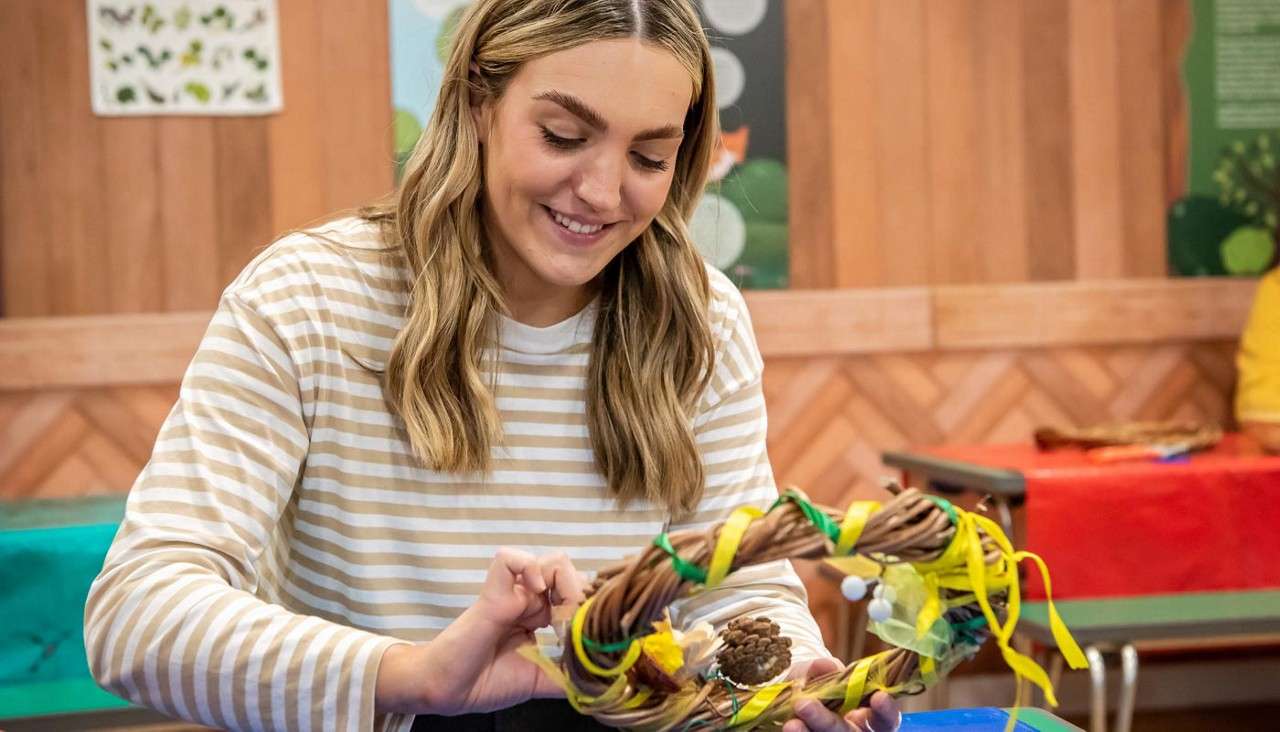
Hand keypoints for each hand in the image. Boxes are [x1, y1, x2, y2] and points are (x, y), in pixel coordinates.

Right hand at [376, 549, 586, 715]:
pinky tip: (536, 592)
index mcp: (541, 616)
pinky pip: (508, 558)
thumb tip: (599, 680)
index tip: (591, 630)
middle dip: (583, 594)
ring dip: (565, 583)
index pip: (578, 591)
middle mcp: (530, 600)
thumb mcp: (539, 681)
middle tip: (576, 623)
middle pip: (570, 573)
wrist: (449, 691)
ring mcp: (512, 594)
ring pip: (550, 560)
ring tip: (560, 613)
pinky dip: (528, 566)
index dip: (590, 604)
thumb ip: (566, 675)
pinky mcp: (493, 594)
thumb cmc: (487, 682)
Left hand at [782, 657, 900, 731]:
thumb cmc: (815, 683)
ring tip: (791, 723)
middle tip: (803, 704)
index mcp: (868, 715)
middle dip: (826, 721)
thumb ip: (824, 668)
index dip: (887, 710)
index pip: (887, 719)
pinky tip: (789, 727)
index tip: (879, 696)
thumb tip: (828, 666)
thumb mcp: (817, 672)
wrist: (790, 696)